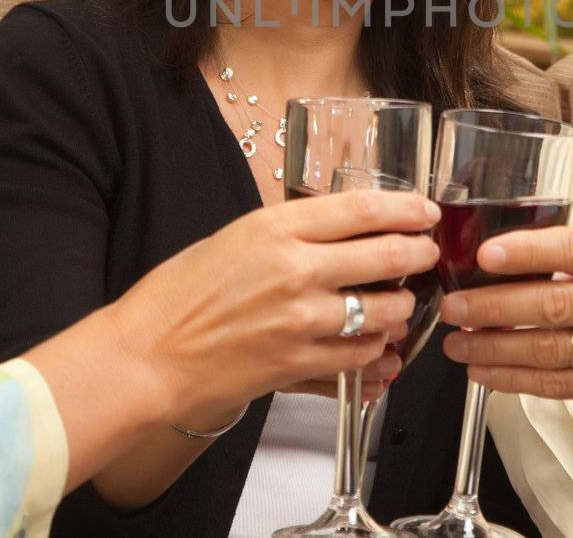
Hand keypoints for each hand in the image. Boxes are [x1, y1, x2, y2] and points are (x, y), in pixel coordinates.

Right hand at [107, 189, 439, 426]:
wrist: (145, 356)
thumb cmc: (178, 297)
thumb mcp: (234, 239)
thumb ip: (289, 233)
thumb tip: (341, 230)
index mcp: (275, 228)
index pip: (363, 210)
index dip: (406, 208)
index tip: (424, 210)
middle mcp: (295, 270)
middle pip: (388, 255)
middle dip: (419, 253)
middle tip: (426, 252)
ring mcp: (301, 321)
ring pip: (385, 310)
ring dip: (402, 307)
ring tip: (397, 303)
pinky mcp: (299, 364)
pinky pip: (362, 356)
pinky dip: (376, 350)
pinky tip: (373, 344)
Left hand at [439, 226, 572, 425]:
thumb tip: (514, 268)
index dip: (526, 252)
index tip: (484, 255)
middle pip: (555, 304)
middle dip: (493, 306)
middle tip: (454, 306)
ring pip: (552, 350)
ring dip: (495, 348)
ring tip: (460, 342)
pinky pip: (561, 385)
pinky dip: (517, 380)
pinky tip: (488, 374)